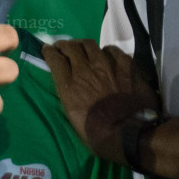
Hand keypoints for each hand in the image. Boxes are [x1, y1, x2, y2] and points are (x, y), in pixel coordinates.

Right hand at [45, 41, 158, 162]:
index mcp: (70, 86)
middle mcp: (85, 70)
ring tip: (84, 49)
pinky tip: (108, 55)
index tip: (48, 50)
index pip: (55, 59)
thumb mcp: (73, 117)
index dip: (49, 52)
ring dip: (83, 46)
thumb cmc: (98, 134)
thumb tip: (69, 86)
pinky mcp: (126, 65)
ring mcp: (106, 65)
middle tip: (64, 48)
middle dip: (64, 45)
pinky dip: (106, 51)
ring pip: (90, 44)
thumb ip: (69, 96)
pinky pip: (113, 50)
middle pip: (71, 47)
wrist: (130, 134)